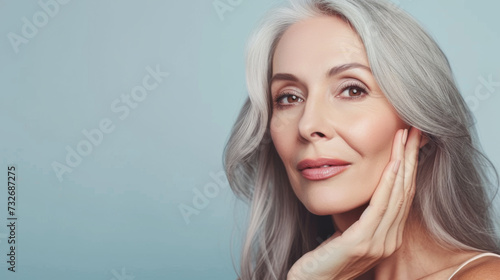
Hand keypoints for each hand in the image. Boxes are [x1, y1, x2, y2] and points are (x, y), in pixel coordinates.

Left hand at [287, 127, 421, 279]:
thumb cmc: (324, 258)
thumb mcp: (346, 232)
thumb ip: (358, 217)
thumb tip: (360, 193)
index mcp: (387, 237)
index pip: (402, 196)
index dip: (408, 167)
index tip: (410, 142)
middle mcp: (389, 240)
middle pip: (405, 191)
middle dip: (411, 158)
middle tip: (416, 131)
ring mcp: (378, 243)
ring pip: (397, 195)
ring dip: (403, 163)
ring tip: (407, 138)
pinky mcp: (361, 243)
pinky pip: (380, 207)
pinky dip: (389, 183)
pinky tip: (394, 164)